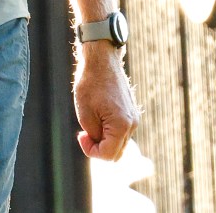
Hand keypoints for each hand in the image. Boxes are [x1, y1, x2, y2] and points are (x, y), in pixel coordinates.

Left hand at [73, 45, 139, 160]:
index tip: (81, 135)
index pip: (108, 155)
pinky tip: (99, 118)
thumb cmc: (90, 85)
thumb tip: (100, 145)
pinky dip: (110, 132)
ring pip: (119, 143)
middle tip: (85, 134)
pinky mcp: (131, 112)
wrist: (101, 60)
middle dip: (99, 148)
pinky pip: (122, 132)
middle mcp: (132, 124)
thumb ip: (94, 136)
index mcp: (122, 125)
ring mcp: (134, 117)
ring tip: (91, 123)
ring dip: (105, 140)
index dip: (91, 151)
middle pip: (117, 153)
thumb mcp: (85, 115)